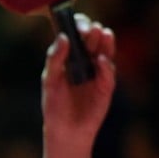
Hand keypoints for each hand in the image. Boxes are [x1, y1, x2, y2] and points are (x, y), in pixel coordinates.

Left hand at [41, 13, 115, 147]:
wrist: (64, 130)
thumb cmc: (54, 104)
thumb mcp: (50, 80)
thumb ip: (55, 58)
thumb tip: (63, 37)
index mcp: (70, 58)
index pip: (77, 37)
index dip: (78, 28)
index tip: (77, 27)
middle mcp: (86, 62)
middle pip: (93, 42)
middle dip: (92, 33)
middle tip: (91, 29)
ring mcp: (98, 74)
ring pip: (105, 53)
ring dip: (105, 44)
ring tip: (103, 34)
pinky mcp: (106, 87)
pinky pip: (108, 74)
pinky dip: (106, 66)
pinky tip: (101, 60)